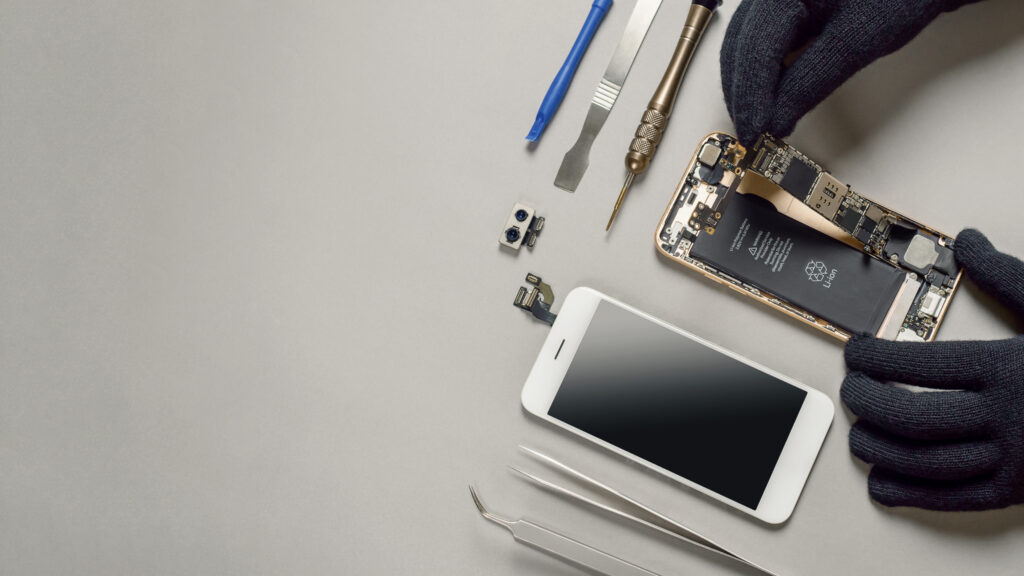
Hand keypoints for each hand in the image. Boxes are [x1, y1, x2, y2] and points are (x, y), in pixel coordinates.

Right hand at [720, 0, 981, 144]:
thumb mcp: (858, 40)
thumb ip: (810, 82)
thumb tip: (777, 118)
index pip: (754, 47)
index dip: (750, 95)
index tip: (754, 131)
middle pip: (741, 45)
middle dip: (744, 92)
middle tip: (754, 132)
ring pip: (747, 43)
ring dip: (750, 83)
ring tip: (761, 118)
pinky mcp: (792, 3)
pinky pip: (766, 37)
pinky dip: (766, 68)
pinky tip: (772, 92)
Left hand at [841, 229, 1023, 509]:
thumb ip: (1005, 275)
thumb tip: (966, 240)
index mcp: (1011, 367)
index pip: (922, 363)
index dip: (876, 360)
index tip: (855, 353)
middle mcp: (1011, 416)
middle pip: (915, 416)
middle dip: (868, 404)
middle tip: (850, 391)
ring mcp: (1017, 460)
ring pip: (928, 462)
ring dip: (881, 451)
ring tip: (857, 436)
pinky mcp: (1021, 492)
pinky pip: (957, 499)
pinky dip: (913, 495)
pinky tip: (882, 485)